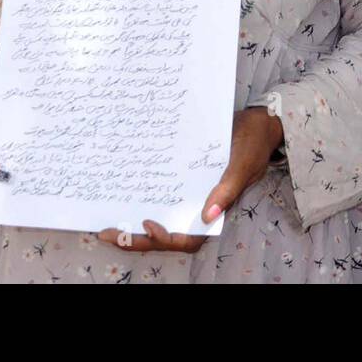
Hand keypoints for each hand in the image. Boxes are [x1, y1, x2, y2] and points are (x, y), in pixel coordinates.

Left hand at [97, 106, 281, 253]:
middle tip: (106, 234)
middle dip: (136, 240)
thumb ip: (228, 189)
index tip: (148, 224)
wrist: (256, 122)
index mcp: (216, 210)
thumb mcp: (243, 164)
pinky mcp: (181, 182)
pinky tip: (121, 196)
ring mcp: (189, 197)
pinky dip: (139, 203)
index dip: (166, 239)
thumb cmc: (253, 143)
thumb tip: (208, 216)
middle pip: (166, 236)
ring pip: (159, 221)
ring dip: (133, 229)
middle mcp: (199, 208)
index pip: (188, 239)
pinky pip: (158, 199)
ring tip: (106, 226)